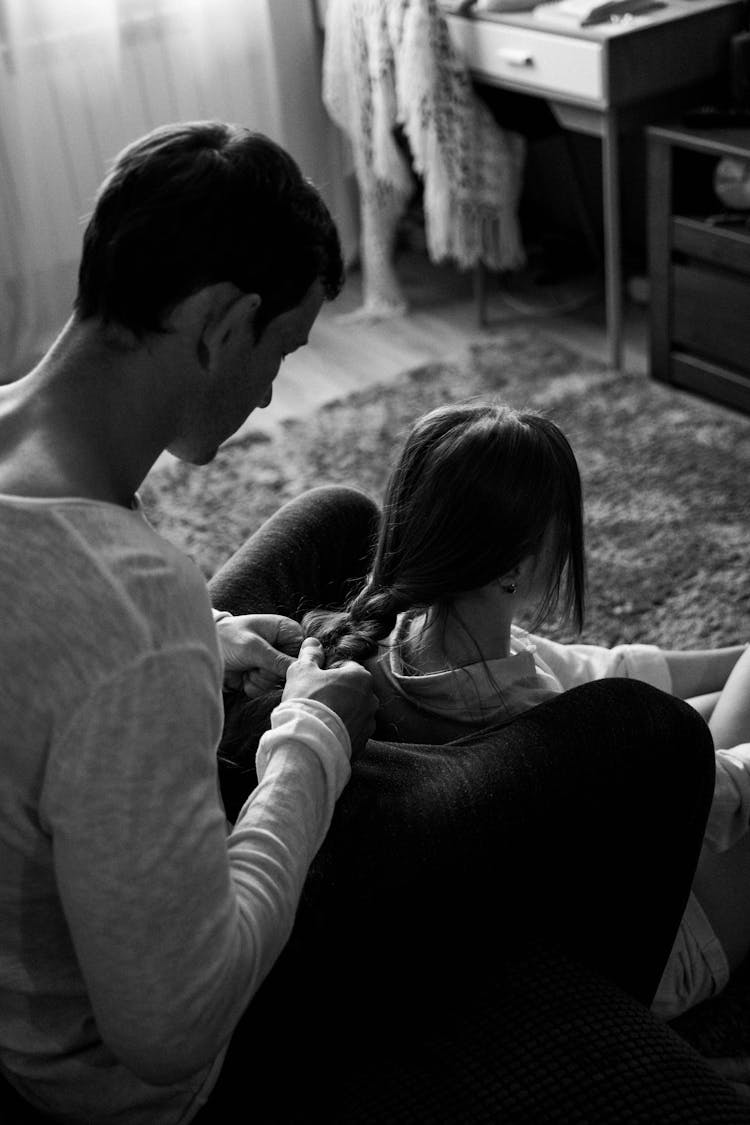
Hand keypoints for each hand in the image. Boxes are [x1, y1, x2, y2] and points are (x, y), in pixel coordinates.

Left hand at [216, 613, 303, 696]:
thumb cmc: (227, 639)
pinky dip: (252, 686)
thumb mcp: (253, 648)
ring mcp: (271, 663)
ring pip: (277, 682)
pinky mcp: (261, 676)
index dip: (290, 660)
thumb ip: (277, 660)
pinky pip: (265, 689)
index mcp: (284, 630)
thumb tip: (300, 670)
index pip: (303, 650)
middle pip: (289, 670)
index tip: (272, 661)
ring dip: (258, 679)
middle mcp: (281, 646)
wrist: (204, 651)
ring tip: (245, 668)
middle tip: (252, 663)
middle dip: (268, 672)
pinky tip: (241, 676)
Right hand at [283, 637, 377, 754]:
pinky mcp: (363, 744)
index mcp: (361, 677)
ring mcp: (369, 724)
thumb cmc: (306, 701)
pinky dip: (341, 733)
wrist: (307, 743)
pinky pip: (352, 733)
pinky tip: (324, 734)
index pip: (346, 667)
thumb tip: (313, 643)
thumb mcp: (302, 670)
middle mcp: (371, 700)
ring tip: (319, 720)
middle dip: (337, 694)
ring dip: (340, 714)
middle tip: (316, 701)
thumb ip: (310, 654)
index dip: (328, 673)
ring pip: (353, 713)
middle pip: (352, 691)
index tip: (316, 682)